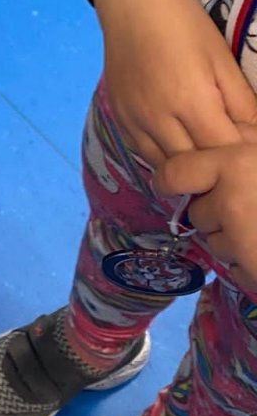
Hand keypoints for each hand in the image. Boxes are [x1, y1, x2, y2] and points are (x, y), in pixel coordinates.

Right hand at [94, 0, 256, 165]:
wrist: (133, 3)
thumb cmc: (186, 26)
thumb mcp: (223, 62)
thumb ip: (242, 105)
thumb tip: (255, 141)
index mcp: (191, 101)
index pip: (224, 154)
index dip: (241, 160)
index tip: (250, 156)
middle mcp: (158, 119)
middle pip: (194, 168)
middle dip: (217, 170)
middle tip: (232, 164)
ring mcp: (134, 121)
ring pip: (166, 169)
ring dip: (190, 171)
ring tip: (208, 163)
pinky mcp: (119, 119)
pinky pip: (144, 155)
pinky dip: (166, 159)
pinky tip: (181, 149)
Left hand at [157, 138, 256, 295]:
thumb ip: (244, 144)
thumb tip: (215, 143)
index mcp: (237, 165)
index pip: (173, 173)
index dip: (169, 181)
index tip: (168, 185)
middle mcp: (230, 202)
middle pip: (197, 212)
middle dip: (216, 214)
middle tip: (249, 208)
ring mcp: (239, 241)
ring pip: (214, 242)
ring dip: (232, 240)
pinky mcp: (250, 272)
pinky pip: (234, 269)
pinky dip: (248, 265)